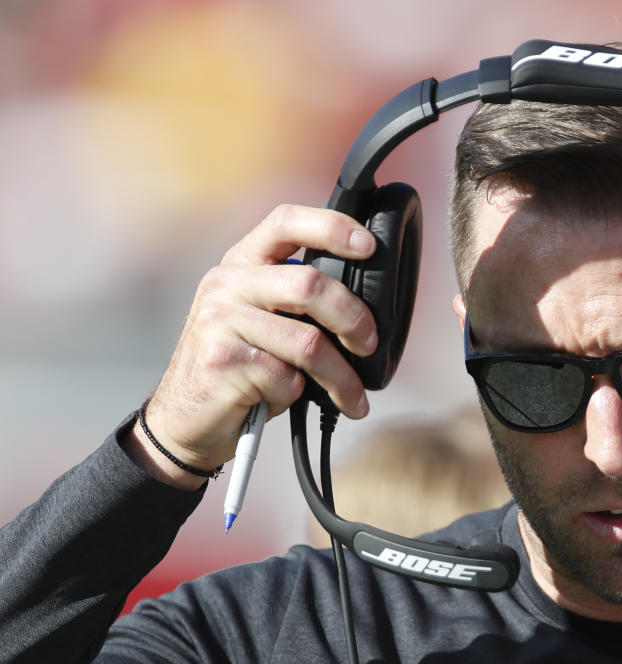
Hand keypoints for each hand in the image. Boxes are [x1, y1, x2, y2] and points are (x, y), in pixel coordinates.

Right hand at [129, 205, 378, 487]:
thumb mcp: (264, 319)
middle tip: (368, 343)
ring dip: (341, 376)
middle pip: (310, 285)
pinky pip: (287, 377)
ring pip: (308, 342)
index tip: (369, 247)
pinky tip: (286, 400)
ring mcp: (219, 320)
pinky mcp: (222, 360)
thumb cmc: (241, 366)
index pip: (287, 222)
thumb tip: (368, 306)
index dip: (333, 228)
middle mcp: (227, 282)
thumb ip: (299, 301)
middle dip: (353, 319)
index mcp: (243, 262)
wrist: (185, 416)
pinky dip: (298, 395)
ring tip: (351, 395)